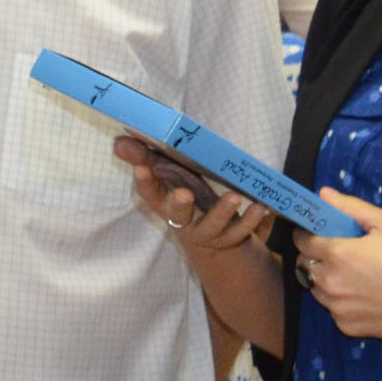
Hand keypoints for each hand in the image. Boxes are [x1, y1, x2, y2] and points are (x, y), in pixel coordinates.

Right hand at [116, 136, 272, 260]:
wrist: (214, 238)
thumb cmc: (188, 194)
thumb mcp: (170, 175)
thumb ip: (147, 157)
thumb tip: (120, 142)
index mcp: (165, 204)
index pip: (150, 194)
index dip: (144, 182)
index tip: (141, 168)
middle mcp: (183, 221)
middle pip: (177, 216)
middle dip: (180, 206)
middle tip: (185, 194)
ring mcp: (207, 232)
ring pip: (212, 227)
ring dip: (222, 213)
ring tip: (235, 197)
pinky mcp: (230, 238)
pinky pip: (241, 233)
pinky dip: (251, 221)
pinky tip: (261, 207)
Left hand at [291, 191, 381, 347]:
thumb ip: (351, 207)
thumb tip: (323, 194)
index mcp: (337, 254)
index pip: (302, 241)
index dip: (307, 234)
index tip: (319, 233)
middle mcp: (330, 283)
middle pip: (305, 266)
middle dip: (315, 257)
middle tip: (339, 254)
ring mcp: (337, 308)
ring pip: (316, 289)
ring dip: (326, 280)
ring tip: (354, 275)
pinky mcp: (346, 326)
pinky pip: (334, 309)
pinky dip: (341, 302)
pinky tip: (365, 296)